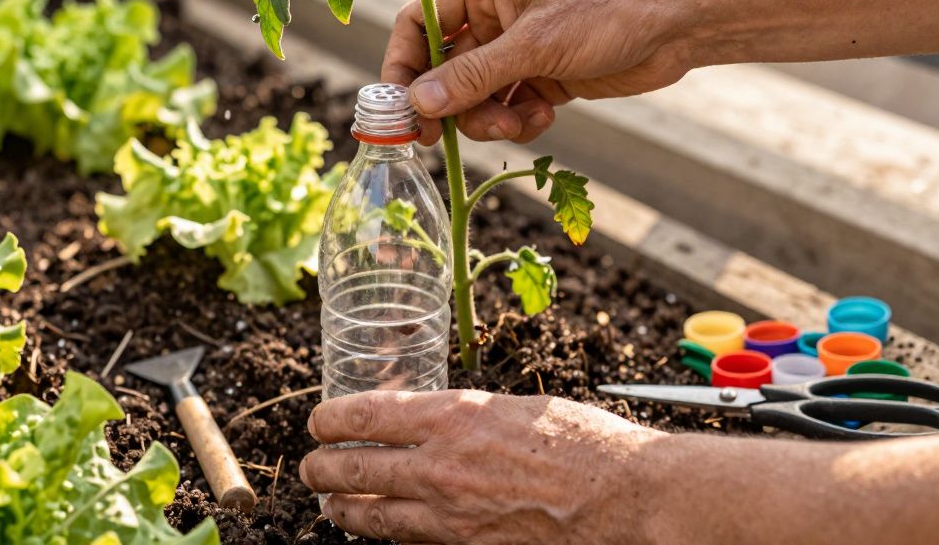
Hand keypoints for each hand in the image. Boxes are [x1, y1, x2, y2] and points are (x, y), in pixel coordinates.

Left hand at [299, 389, 663, 543]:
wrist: (628, 498)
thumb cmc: (585, 443)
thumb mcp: (517, 408)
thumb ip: (470, 417)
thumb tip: (439, 421)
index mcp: (454, 415)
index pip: (368, 414)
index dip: (333, 418)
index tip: (318, 421)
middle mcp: (442, 464)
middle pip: (358, 468)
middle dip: (323, 469)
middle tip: (310, 468)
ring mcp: (453, 513)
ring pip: (375, 516)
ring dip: (344, 510)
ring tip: (330, 507)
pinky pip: (414, 543)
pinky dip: (390, 536)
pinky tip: (382, 532)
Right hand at [383, 0, 694, 144]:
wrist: (677, 24)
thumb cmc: (607, 11)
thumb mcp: (535, 45)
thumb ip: (473, 76)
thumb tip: (419, 104)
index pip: (417, 24)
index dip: (401, 65)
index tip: (402, 108)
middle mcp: (494, 20)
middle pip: (443, 71)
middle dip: (451, 105)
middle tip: (446, 139)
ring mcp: (518, 51)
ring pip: (475, 98)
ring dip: (488, 119)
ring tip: (517, 122)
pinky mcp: (543, 79)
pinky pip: (508, 109)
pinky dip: (518, 121)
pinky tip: (545, 116)